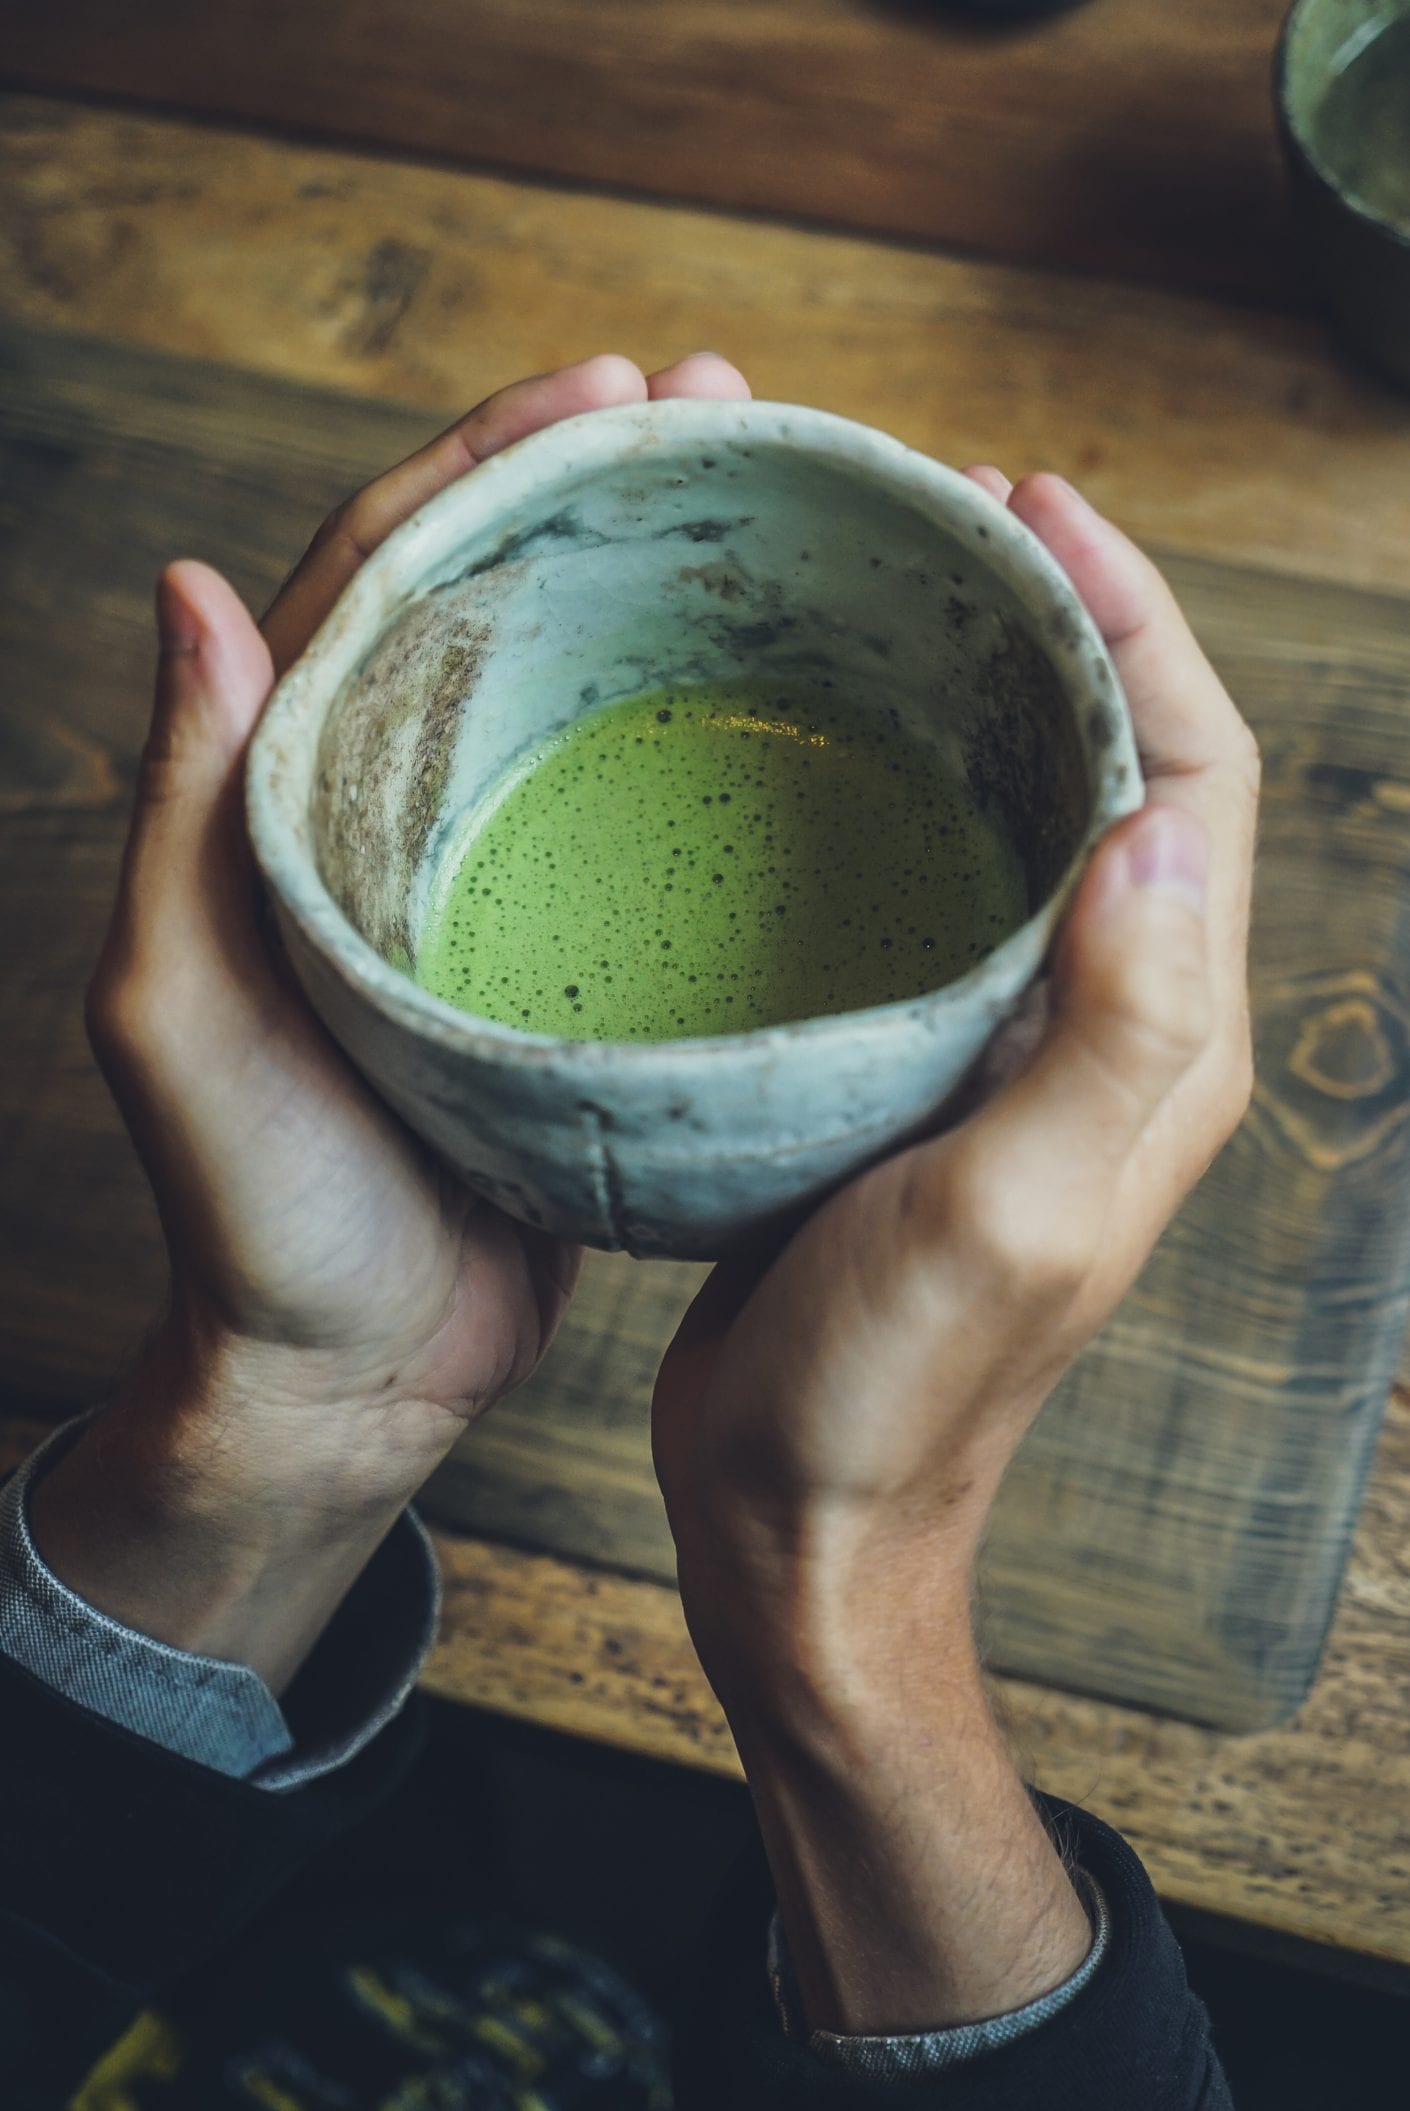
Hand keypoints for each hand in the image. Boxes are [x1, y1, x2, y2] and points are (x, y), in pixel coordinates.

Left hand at [31, 353, 751, 1688]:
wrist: (350, 1379)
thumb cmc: (257, 1214)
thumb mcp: (183, 1014)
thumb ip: (188, 813)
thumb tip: (190, 587)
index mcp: (300, 802)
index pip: (387, 580)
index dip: (489, 463)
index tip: (612, 388)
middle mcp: (397, 817)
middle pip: (503, 606)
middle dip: (606, 490)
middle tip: (731, 413)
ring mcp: (495, 886)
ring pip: (584, 700)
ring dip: (670, 596)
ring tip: (783, 518)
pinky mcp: (578, 967)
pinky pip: (641, 824)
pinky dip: (706, 747)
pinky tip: (797, 714)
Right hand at [652, 472, 1258, 2034]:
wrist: (801, 1511)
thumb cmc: (895, 1385)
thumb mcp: (1012, 1210)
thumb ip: (1116, 1029)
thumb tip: (1164, 823)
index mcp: (1163, 1040)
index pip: (1193, 777)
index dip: (1133, 626)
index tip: (1031, 511)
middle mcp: (1110, 1025)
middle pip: (1119, 770)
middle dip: (1054, 624)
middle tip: (937, 517)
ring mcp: (1013, 1042)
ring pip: (1021, 815)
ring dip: (971, 692)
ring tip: (871, 593)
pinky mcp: (918, 1065)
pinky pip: (931, 886)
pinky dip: (888, 790)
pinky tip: (800, 749)